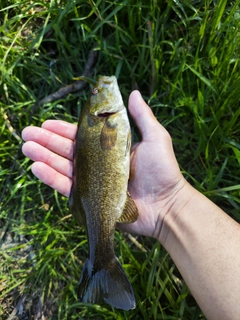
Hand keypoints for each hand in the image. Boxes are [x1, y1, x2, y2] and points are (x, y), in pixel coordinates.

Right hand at [22, 91, 184, 238]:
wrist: (167, 205)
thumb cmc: (163, 170)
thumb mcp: (155, 137)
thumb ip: (142, 116)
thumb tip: (132, 91)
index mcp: (110, 148)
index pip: (82, 136)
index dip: (64, 129)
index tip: (46, 123)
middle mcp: (99, 164)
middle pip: (68, 150)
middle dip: (46, 142)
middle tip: (26, 134)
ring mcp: (94, 182)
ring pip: (64, 167)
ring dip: (44, 157)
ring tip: (26, 148)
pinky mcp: (91, 200)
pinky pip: (68, 188)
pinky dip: (52, 178)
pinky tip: (36, 168)